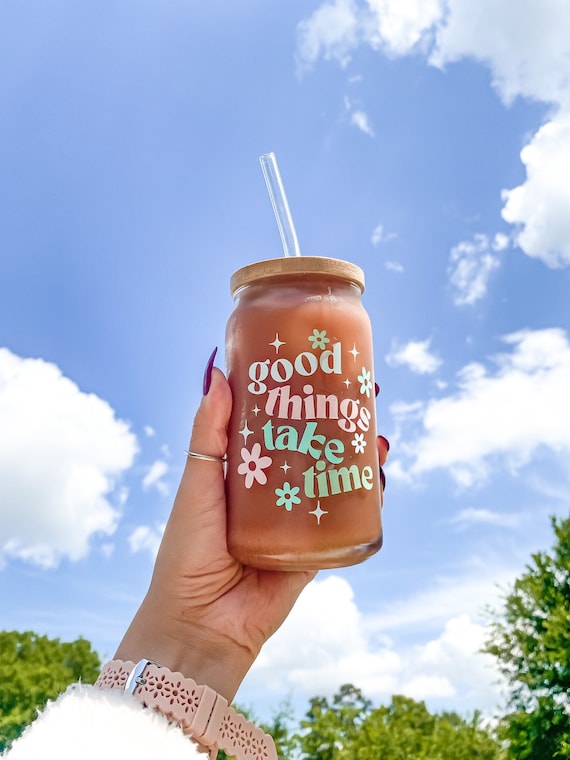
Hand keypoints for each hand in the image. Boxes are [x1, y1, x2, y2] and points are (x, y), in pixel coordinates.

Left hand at [116, 366, 387, 701]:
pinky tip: (382, 479)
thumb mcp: (196, 482)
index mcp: (244, 471)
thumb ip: (208, 432)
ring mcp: (297, 520)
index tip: (322, 367)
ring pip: (336, 480)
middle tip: (365, 394)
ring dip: (362, 457)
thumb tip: (216, 371)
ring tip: (378, 434)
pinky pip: (345, 522)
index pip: (277, 423)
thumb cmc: (186, 551)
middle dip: (342, 422)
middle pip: (314, 447)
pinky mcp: (316, 551)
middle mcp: (274, 491)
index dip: (301, 396)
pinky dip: (368, 500)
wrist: (199, 624)